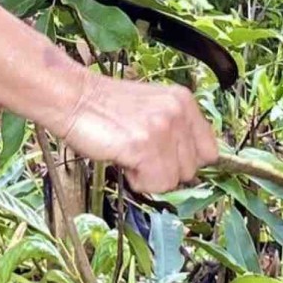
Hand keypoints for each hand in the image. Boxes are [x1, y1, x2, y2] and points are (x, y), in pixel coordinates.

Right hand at [58, 71, 219, 194]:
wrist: (73, 98)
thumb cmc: (105, 108)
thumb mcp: (152, 110)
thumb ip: (175, 131)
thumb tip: (189, 165)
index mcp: (185, 101)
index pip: (209, 152)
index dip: (184, 162)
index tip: (164, 160)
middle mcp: (179, 112)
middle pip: (191, 170)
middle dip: (164, 170)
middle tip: (138, 152)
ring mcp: (164, 128)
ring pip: (174, 181)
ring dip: (149, 176)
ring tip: (129, 153)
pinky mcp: (146, 145)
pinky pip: (156, 184)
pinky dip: (137, 181)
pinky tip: (123, 158)